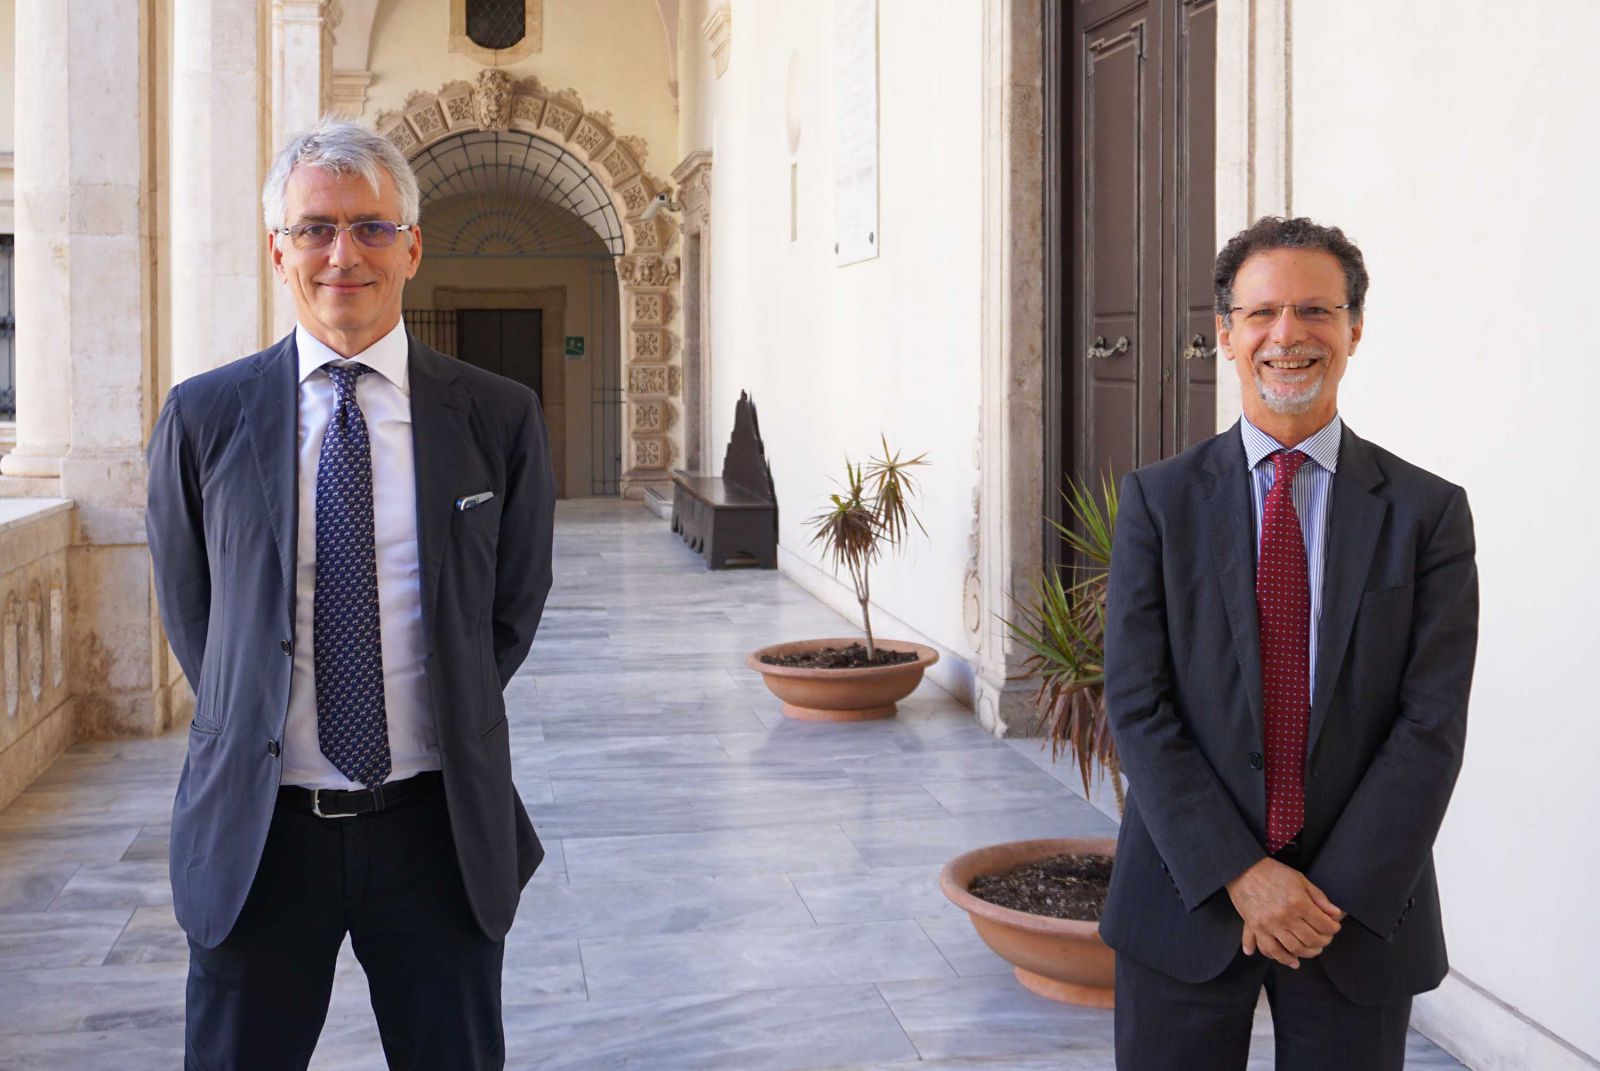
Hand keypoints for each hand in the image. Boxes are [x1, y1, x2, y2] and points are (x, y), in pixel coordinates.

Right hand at [1226, 857, 1343, 968]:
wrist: (1243, 870)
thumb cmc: (1273, 872)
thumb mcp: (1300, 880)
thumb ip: (1319, 898)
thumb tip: (1336, 914)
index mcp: (1298, 903)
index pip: (1324, 925)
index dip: (1333, 928)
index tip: (1334, 926)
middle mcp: (1285, 917)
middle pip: (1311, 940)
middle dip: (1324, 941)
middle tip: (1326, 938)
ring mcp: (1270, 925)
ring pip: (1294, 949)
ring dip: (1308, 953)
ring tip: (1313, 949)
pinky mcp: (1257, 929)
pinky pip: (1271, 950)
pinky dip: (1283, 959)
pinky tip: (1293, 961)